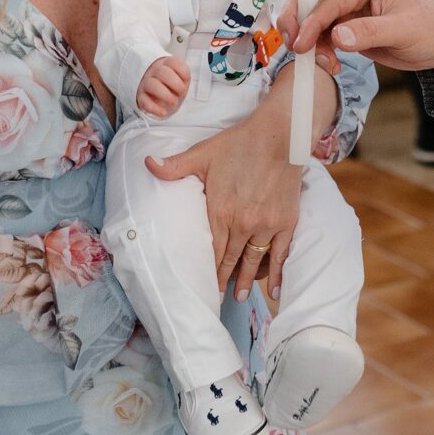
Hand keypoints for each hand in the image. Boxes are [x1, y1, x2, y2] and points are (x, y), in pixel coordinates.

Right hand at [136, 57, 190, 117]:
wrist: (157, 92)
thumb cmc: (172, 84)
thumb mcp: (182, 78)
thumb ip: (185, 76)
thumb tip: (189, 83)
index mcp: (167, 64)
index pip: (174, 62)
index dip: (183, 73)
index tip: (186, 80)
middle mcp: (155, 72)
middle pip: (163, 72)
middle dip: (176, 84)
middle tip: (181, 93)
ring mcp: (146, 83)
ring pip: (152, 84)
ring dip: (165, 95)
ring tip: (174, 103)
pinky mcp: (141, 97)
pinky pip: (144, 101)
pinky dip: (154, 108)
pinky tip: (163, 112)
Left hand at [148, 77, 310, 300]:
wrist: (280, 134)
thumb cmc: (240, 142)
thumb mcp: (203, 153)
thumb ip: (175, 166)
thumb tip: (148, 164)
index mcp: (219, 211)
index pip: (209, 250)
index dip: (204, 270)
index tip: (199, 286)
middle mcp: (242, 224)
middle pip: (229, 260)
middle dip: (222, 281)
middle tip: (216, 299)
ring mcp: (266, 226)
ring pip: (252, 261)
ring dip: (244, 281)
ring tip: (238, 297)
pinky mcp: (286, 222)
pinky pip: (281, 255)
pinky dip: (276, 274)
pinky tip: (274, 290)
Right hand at [283, 0, 433, 72]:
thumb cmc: (428, 28)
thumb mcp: (402, 30)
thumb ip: (369, 32)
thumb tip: (337, 37)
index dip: (311, 21)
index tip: (301, 43)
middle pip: (308, 0)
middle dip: (297, 24)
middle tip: (296, 49)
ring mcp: (346, 8)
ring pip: (310, 19)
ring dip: (309, 41)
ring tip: (326, 63)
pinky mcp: (345, 25)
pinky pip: (320, 35)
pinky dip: (318, 49)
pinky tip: (332, 64)